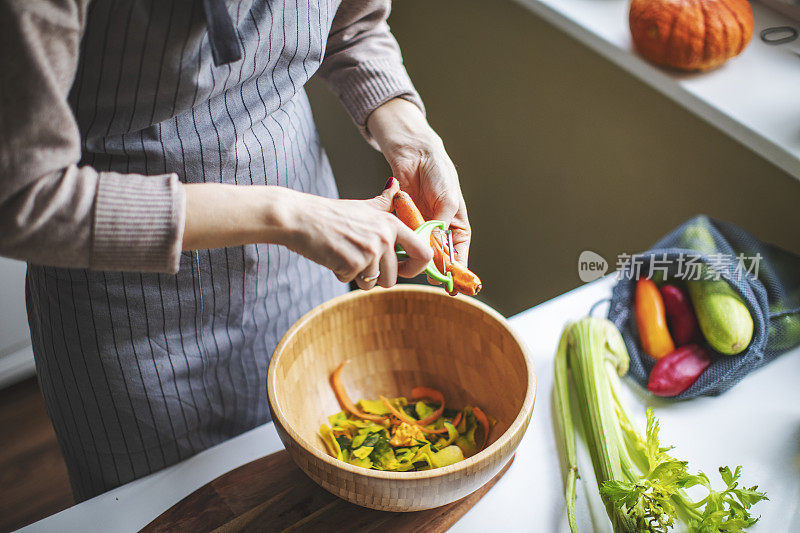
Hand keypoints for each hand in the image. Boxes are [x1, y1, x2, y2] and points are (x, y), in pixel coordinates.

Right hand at [281, 178, 432, 289]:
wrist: (300, 217)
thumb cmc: (329, 214)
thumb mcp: (363, 205)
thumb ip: (384, 202)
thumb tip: (395, 185)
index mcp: (391, 223)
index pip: (423, 252)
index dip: (416, 267)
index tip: (403, 269)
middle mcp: (385, 236)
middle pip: (394, 277)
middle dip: (376, 277)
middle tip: (359, 262)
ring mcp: (370, 250)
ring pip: (374, 283)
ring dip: (358, 277)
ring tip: (344, 255)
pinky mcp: (354, 263)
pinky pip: (353, 281)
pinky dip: (341, 273)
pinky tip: (332, 256)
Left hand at [367, 98, 470, 265]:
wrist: (413, 152)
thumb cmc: (438, 171)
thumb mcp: (447, 198)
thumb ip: (442, 223)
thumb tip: (438, 247)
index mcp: (454, 224)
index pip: (458, 252)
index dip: (457, 269)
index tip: (454, 286)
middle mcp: (437, 228)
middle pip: (436, 255)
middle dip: (432, 266)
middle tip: (427, 275)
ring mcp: (418, 225)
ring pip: (417, 249)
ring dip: (414, 254)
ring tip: (410, 261)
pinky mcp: (401, 220)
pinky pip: (401, 236)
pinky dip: (399, 241)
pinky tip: (396, 246)